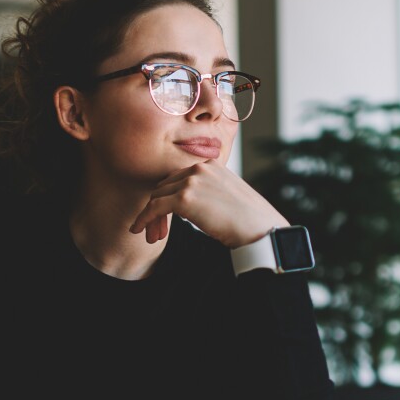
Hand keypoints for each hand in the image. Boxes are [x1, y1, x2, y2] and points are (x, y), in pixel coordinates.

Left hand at [129, 161, 288, 247]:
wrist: (260, 229)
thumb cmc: (250, 220)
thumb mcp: (227, 196)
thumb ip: (208, 193)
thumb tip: (193, 206)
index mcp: (210, 164)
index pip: (177, 178)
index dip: (168, 198)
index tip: (164, 218)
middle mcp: (199, 167)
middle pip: (164, 186)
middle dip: (157, 207)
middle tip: (155, 230)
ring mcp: (192, 181)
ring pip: (157, 196)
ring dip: (150, 216)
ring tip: (150, 235)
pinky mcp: (185, 198)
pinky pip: (154, 207)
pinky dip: (143, 218)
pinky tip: (138, 230)